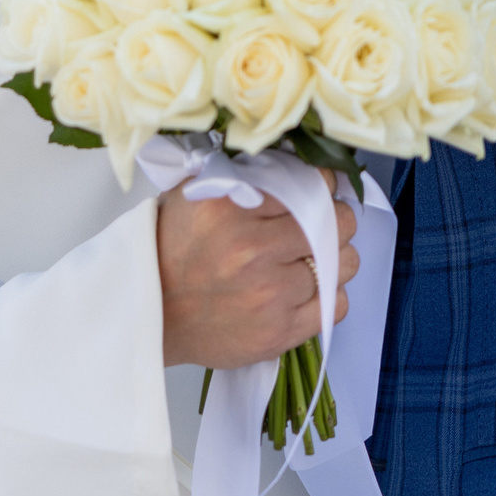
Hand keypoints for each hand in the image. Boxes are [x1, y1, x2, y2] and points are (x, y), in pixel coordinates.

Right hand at [157, 168, 361, 369]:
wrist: (153, 313)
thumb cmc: (174, 252)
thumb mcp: (195, 194)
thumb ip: (244, 175)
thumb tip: (296, 163)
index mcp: (227, 208)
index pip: (307, 184)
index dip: (322, 184)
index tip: (320, 188)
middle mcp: (250, 250)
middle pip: (336, 223)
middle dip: (335, 219)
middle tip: (321, 223)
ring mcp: (267, 294)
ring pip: (343, 264)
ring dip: (335, 258)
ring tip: (311, 258)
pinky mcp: (278, 332)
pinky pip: (335, 305)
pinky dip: (329, 294)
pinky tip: (307, 288)